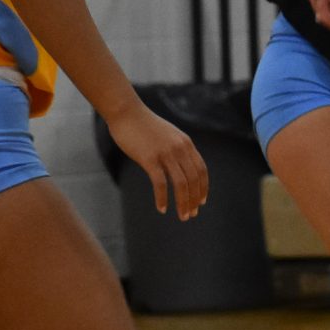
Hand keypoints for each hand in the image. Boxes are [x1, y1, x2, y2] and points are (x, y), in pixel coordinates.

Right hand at [106, 104, 208, 220]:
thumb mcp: (167, 135)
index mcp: (186, 143)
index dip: (203, 188)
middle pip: (193, 179)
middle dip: (194, 200)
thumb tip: (180, 166)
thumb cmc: (144, 125)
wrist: (126, 112)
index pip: (201, 170)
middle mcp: (179, 148)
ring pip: (180, 184)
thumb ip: (176, 149)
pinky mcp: (149, 158)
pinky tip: (162, 209)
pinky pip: (160, 183)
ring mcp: (165, 153)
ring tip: (182, 216)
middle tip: (191, 215)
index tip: (201, 202)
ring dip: (183, 203)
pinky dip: (162, 198)